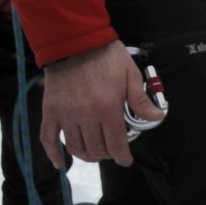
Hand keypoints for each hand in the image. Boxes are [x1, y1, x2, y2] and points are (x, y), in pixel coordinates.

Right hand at [41, 41, 161, 167]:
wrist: (76, 41)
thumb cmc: (106, 57)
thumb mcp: (130, 75)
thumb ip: (141, 100)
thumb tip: (157, 117)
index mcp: (107, 108)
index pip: (116, 144)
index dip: (122, 156)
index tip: (125, 160)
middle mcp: (85, 115)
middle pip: (96, 148)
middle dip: (107, 154)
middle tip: (112, 151)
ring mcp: (65, 114)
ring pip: (75, 147)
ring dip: (87, 155)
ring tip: (95, 152)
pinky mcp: (50, 111)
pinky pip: (48, 137)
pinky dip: (53, 153)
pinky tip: (59, 163)